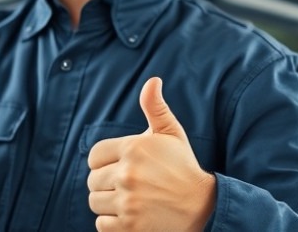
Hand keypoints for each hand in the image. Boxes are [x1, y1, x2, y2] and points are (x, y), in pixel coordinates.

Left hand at [86, 77, 215, 230]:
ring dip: (109, 203)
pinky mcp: (129, 227)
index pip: (94, 156)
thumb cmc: (184, 168)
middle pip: (92, 180)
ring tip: (131, 201)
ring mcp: (128, 203)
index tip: (121, 167)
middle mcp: (128, 174)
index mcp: (133, 149)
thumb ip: (155, 108)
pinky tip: (132, 217)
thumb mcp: (171, 135)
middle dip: (106, 183)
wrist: (205, 208)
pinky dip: (112, 224)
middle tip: (129, 186)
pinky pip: (101, 224)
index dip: (105, 162)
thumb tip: (152, 80)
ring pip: (95, 202)